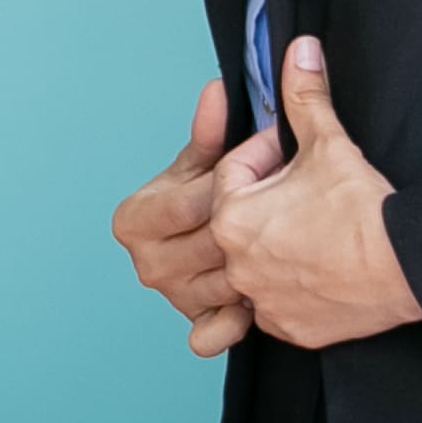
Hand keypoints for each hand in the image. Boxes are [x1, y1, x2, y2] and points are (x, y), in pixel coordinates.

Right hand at [112, 78, 259, 356]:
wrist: (237, 247)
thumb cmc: (217, 198)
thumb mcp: (211, 161)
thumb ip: (211, 130)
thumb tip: (219, 89)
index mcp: (134, 219)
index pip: (190, 204)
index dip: (231, 185)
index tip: (268, 162)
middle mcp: (146, 263)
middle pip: (211, 243)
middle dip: (253, 220)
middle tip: (287, 200)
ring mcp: (173, 298)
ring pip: (226, 282)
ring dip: (259, 264)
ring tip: (284, 242)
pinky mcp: (198, 328)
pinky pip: (217, 333)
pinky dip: (238, 320)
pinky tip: (261, 298)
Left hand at [208, 37, 421, 348]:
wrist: (408, 264)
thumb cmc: (365, 207)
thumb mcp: (329, 143)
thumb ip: (305, 96)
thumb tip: (299, 50)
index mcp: (232, 215)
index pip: (234, 171)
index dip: (267, 154)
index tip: (298, 153)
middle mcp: (236, 262)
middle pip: (242, 219)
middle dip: (270, 201)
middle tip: (310, 192)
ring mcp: (261, 300)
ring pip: (257, 265)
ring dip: (278, 246)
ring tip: (317, 230)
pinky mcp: (289, 328)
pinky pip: (278, 305)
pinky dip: (294, 288)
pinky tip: (322, 270)